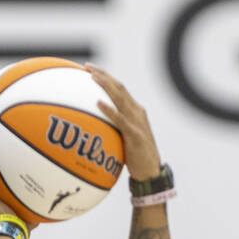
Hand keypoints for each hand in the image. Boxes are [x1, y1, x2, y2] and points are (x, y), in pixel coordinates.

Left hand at [87, 64, 161, 180]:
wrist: (150, 171)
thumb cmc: (135, 156)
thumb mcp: (124, 137)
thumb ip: (113, 127)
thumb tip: (94, 123)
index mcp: (135, 110)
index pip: (120, 88)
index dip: (106, 77)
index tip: (91, 69)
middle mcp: (137, 112)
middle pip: (119, 87)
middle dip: (103, 75)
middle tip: (88, 67)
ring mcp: (137, 122)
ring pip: (120, 98)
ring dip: (106, 85)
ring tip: (92, 77)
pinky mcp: (135, 134)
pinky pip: (120, 119)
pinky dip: (109, 109)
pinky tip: (98, 103)